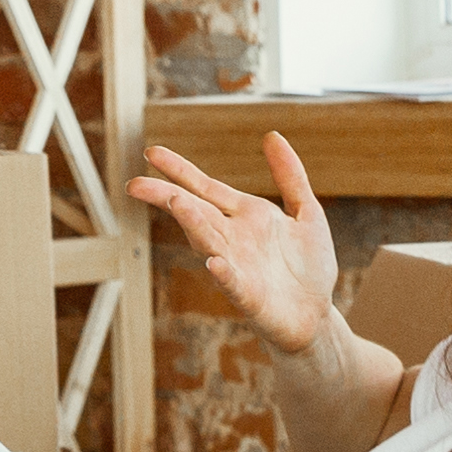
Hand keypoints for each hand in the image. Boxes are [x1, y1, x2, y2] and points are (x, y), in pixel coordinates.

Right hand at [133, 133, 340, 355]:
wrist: (316, 316)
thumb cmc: (308, 267)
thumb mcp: (306, 212)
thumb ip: (290, 175)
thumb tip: (272, 135)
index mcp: (245, 216)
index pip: (205, 187)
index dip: (179, 170)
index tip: (152, 153)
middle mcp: (233, 238)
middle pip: (193, 211)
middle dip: (165, 196)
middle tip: (135, 184)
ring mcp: (237, 267)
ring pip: (207, 241)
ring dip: (192, 222)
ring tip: (176, 202)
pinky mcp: (249, 296)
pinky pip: (232, 282)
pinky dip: (223, 272)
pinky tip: (214, 263)